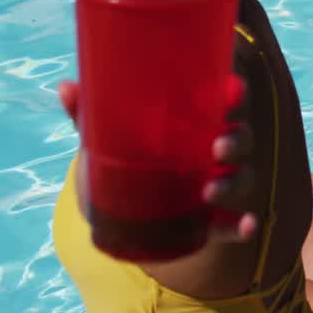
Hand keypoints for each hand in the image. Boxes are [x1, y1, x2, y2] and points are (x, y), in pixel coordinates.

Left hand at [57, 76, 261, 242]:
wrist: (117, 217)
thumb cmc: (121, 162)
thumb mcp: (106, 139)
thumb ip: (90, 116)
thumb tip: (65, 87)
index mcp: (197, 122)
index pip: (229, 100)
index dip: (237, 93)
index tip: (235, 89)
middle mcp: (215, 151)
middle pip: (241, 138)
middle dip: (236, 141)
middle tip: (217, 148)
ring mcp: (216, 185)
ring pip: (242, 178)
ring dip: (235, 183)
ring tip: (211, 192)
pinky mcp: (210, 221)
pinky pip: (233, 223)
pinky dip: (244, 226)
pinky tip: (247, 226)